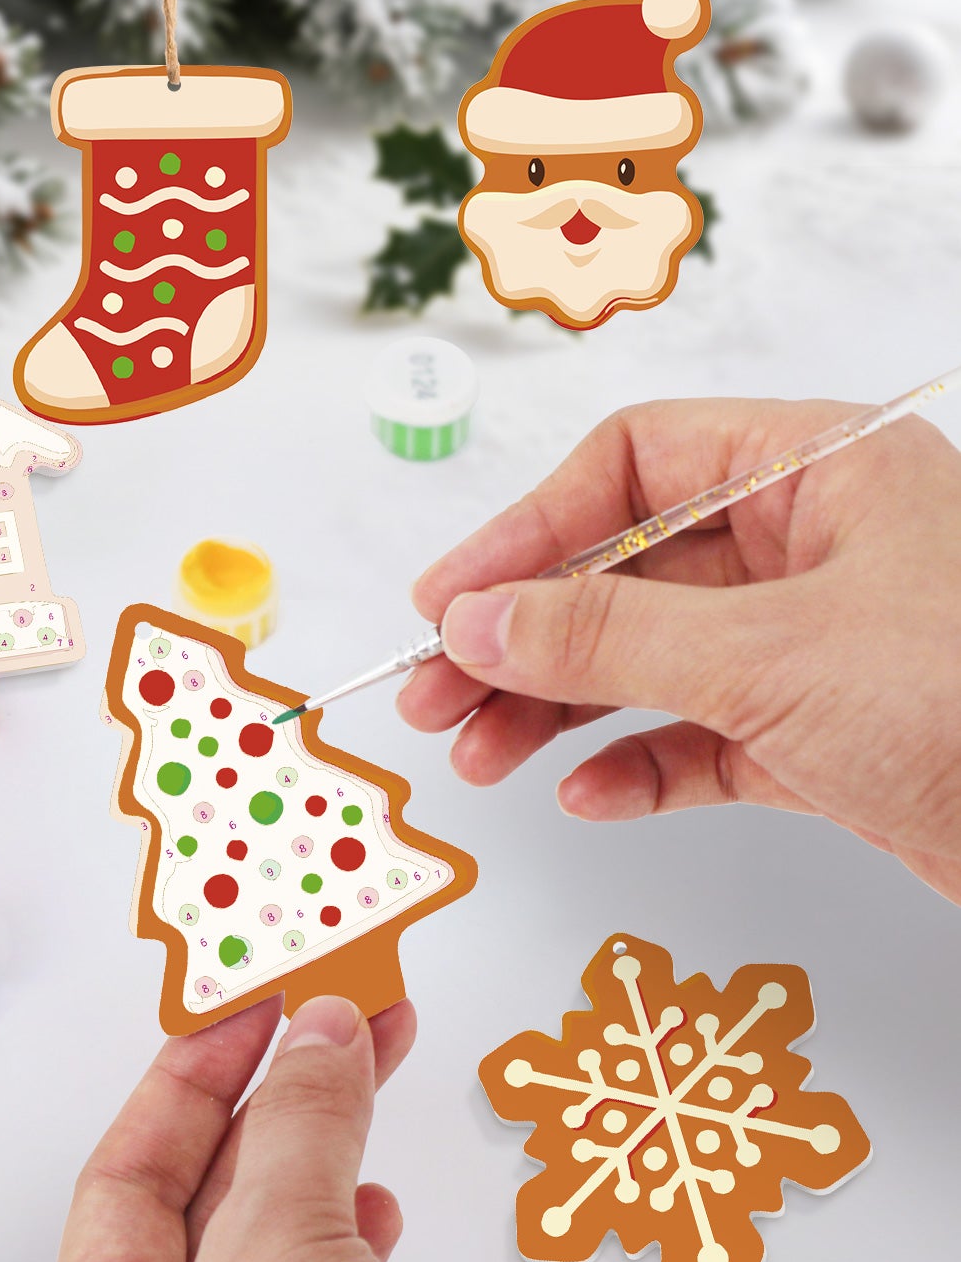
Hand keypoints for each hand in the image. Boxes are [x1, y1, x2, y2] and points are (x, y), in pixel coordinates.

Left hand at [37, 996, 437, 1261]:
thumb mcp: (279, 1258)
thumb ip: (299, 1132)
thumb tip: (319, 1034)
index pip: (128, 1168)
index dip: (192, 1071)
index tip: (253, 1004)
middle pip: (211, 1191)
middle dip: (280, 1092)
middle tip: (330, 1013)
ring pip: (277, 1239)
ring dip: (328, 1148)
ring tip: (370, 1065)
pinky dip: (356, 1234)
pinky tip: (377, 1206)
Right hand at [398, 400, 960, 903]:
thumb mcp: (769, 656)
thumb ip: (605, 635)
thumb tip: (473, 621)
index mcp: (819, 470)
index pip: (631, 466)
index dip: (526, 529)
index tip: (451, 600)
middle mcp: (814, 546)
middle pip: (624, 571)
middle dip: (523, 638)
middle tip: (437, 696)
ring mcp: (817, 642)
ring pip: (650, 659)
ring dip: (558, 708)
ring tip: (480, 757)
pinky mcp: (825, 733)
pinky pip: (702, 735)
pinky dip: (639, 764)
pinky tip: (588, 795)